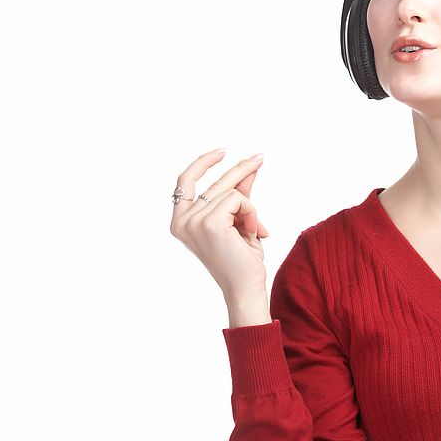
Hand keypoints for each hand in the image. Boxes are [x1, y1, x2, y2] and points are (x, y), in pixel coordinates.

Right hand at [169, 148, 270, 298]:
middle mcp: (182, 222)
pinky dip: (252, 213)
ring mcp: (193, 222)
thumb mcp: (238, 221)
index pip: (184, 181)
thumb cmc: (241, 260)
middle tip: (260, 158)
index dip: (202, 163)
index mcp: (180, 222)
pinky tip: (252, 233)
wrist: (245, 288)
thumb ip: (239, 194)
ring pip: (231, 191)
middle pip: (215, 183)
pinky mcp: (209, 223)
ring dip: (250, 209)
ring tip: (253, 230)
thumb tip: (249, 168)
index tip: (223, 152)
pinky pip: (238, 199)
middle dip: (241, 170)